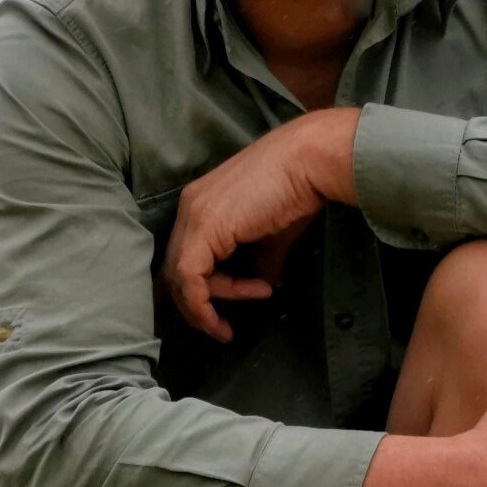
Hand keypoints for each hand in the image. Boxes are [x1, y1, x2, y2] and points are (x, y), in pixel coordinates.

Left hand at [162, 108, 357, 341]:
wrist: (309, 161)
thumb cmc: (297, 188)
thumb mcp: (273, 234)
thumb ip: (261, 260)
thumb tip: (265, 283)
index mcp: (201, 205)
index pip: (187, 257)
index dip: (203, 290)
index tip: (230, 308)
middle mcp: (190, 208)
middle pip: (176, 270)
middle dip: (200, 304)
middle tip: (224, 325)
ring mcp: (193, 215)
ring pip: (180, 277)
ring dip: (210, 304)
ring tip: (257, 295)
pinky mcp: (204, 226)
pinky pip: (190, 277)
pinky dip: (208, 300)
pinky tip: (251, 294)